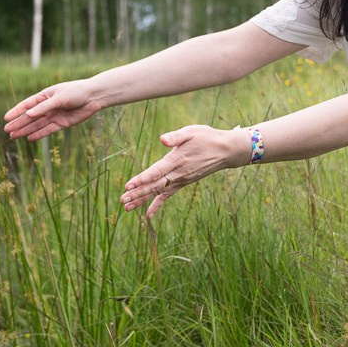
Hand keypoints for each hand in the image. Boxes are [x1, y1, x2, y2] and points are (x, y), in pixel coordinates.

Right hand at [3, 80, 101, 140]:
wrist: (94, 97)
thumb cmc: (77, 91)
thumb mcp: (59, 98)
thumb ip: (45, 107)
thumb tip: (29, 114)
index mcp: (45, 96)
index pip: (27, 105)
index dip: (17, 111)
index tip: (6, 118)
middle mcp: (48, 107)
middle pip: (30, 117)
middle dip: (18, 123)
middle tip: (7, 130)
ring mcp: (54, 115)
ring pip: (37, 125)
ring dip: (26, 130)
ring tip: (14, 136)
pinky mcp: (62, 123)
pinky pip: (48, 130)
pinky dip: (39, 134)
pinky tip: (29, 138)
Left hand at [121, 125, 239, 218]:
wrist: (225, 151)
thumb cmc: (207, 138)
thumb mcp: (191, 131)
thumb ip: (176, 136)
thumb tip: (162, 139)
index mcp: (177, 160)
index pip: (156, 172)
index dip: (142, 179)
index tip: (128, 186)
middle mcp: (178, 173)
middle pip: (154, 185)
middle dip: (137, 193)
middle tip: (122, 201)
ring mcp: (181, 180)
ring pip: (158, 192)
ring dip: (142, 199)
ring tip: (127, 208)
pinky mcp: (183, 182)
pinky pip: (168, 195)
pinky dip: (157, 204)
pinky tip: (148, 214)